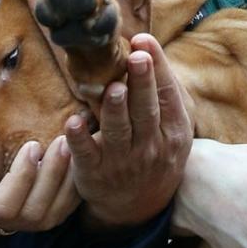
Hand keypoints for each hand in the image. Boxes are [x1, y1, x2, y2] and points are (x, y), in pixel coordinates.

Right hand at [0, 118, 79, 239]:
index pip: (0, 206)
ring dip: (65, 185)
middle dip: (51, 179)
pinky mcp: (18, 219)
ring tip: (75, 147)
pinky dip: (67, 189)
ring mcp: (4, 227)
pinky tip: (75, 159)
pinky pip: (52, 213)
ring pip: (47, 219)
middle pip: (30, 216)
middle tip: (64, 141)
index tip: (32, 145)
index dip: (21, 179)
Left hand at [65, 34, 192, 227]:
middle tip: (136, 58)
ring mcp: (122, 161)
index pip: (167, 94)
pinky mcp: (94, 172)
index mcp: (173, 130)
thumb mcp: (172, 127)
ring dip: (114, 109)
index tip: (144, 41)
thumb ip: (163, 91)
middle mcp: (151, 146)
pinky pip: (86, 154)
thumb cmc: (155, 152)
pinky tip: (73, 122)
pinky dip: (79, 139)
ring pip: (118, 132)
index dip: (157, 68)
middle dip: (142, 83)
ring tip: (112, 88)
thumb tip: (145, 46)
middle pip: (146, 111)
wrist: (140, 206)